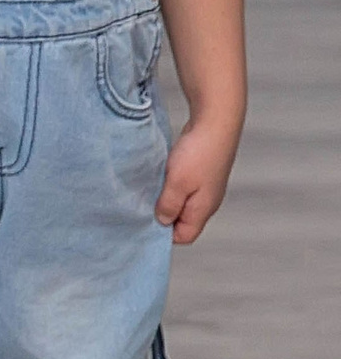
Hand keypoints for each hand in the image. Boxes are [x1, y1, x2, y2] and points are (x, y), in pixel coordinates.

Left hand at [157, 116, 237, 243]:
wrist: (216, 122)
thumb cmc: (198, 154)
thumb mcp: (177, 183)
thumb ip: (168, 205)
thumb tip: (162, 221)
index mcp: (203, 209)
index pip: (185, 236)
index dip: (165, 234)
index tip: (145, 221)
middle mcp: (206, 202)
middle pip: (182, 221)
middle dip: (162, 216)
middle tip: (141, 205)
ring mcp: (204, 188)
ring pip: (180, 203)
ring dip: (164, 199)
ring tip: (148, 190)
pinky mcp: (199, 174)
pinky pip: (181, 188)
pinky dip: (168, 186)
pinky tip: (157, 178)